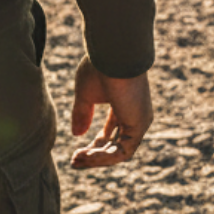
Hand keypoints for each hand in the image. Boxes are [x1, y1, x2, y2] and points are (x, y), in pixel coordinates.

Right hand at [69, 55, 152, 169]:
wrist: (113, 53)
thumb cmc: (99, 66)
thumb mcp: (85, 93)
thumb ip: (82, 114)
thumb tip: (76, 135)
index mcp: (123, 106)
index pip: (111, 133)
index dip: (94, 145)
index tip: (76, 152)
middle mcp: (134, 116)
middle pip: (115, 145)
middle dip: (94, 155)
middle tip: (75, 161)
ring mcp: (138, 121)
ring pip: (119, 152)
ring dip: (97, 159)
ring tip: (77, 159)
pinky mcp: (139, 125)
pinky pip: (122, 151)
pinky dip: (104, 156)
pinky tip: (88, 155)